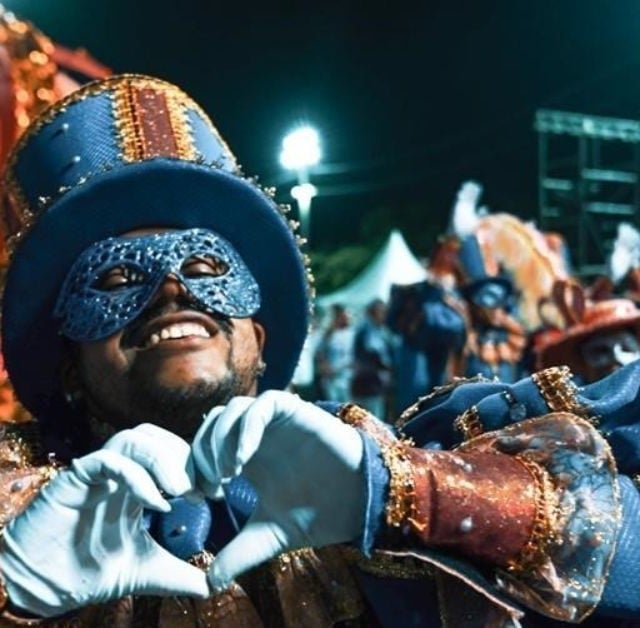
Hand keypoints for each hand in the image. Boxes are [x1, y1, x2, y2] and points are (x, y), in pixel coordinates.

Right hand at [0, 424, 207, 617]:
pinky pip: (108, 460)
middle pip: (156, 436)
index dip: (196, 465)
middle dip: (184, 457)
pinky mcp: (75, 479)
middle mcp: (118, 472)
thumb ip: (180, 574)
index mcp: (136, 483)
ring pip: (134, 438)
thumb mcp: (147, 571)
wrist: (45, 587)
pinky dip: (137, 475)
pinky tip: (155, 502)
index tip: (215, 492)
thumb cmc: (91, 572)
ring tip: (182, 491)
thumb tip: (213, 586)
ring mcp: (97, 472)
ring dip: (164, 459)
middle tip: (202, 488)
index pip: (171, 452)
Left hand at [191, 391, 364, 589]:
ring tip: (228, 473)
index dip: (193, 467)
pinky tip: (245, 459)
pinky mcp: (295, 411)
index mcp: (247, 456)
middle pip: (212, 423)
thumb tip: (209, 584)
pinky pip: (263, 403)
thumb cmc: (316, 514)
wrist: (356, 502)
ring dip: (221, 438)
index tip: (197, 496)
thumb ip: (237, 553)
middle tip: (211, 484)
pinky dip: (248, 426)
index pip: (204, 445)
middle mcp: (258, 435)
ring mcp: (276, 421)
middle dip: (202, 452)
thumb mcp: (266, 535)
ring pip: (233, 408)